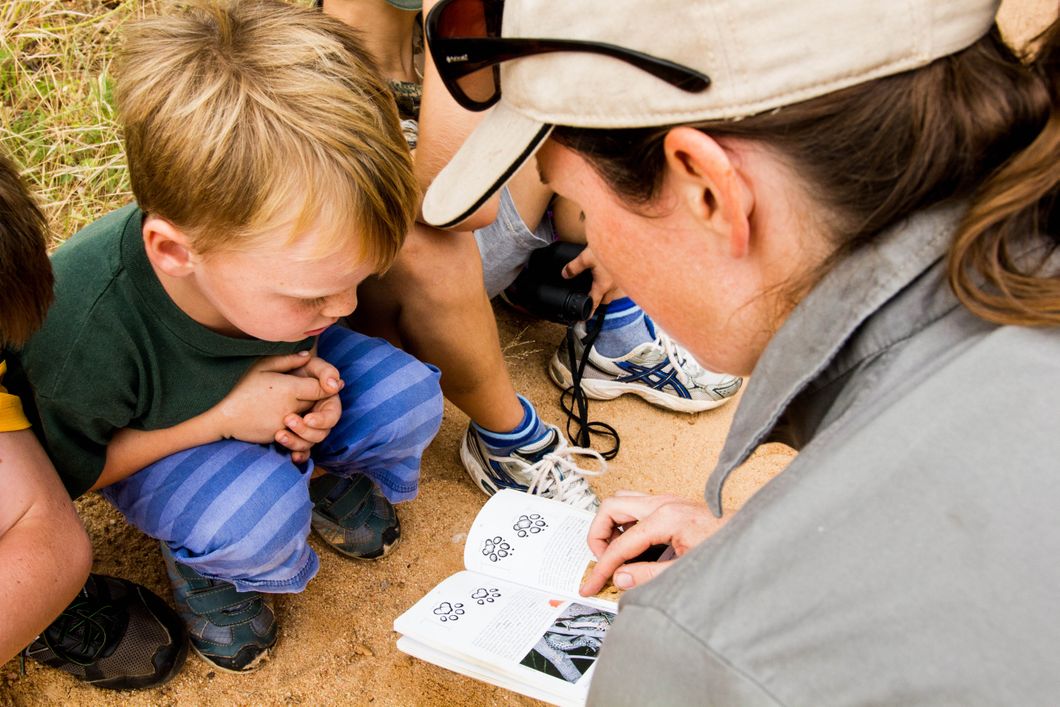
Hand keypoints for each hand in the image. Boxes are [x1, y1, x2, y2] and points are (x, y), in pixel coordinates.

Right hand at [211, 351, 337, 445]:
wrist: (216, 414)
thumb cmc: (236, 386)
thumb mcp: (261, 366)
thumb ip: (287, 360)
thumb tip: (308, 356)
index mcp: (289, 389)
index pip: (322, 389)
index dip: (326, 385)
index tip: (325, 382)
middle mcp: (291, 409)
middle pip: (317, 406)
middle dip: (318, 399)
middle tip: (314, 391)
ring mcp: (284, 425)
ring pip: (309, 422)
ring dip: (309, 415)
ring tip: (300, 405)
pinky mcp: (276, 437)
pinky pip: (296, 433)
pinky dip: (296, 427)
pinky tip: (288, 418)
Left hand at [276, 353, 343, 461]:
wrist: (275, 374)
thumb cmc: (296, 366)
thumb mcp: (312, 364)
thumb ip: (326, 372)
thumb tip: (336, 386)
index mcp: (328, 402)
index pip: (332, 416)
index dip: (322, 420)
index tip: (308, 418)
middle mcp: (320, 417)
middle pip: (321, 433)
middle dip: (305, 431)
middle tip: (288, 421)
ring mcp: (308, 428)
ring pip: (309, 444)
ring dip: (296, 442)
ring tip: (279, 434)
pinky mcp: (296, 436)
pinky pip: (301, 451)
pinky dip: (298, 456)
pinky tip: (292, 457)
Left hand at [561, 245, 621, 313]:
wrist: (627, 241)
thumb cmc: (609, 249)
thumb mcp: (586, 257)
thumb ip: (574, 267)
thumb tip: (565, 274)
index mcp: (603, 285)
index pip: (595, 303)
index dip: (589, 311)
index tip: (585, 318)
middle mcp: (614, 286)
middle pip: (606, 300)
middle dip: (599, 301)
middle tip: (592, 297)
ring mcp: (622, 280)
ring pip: (614, 292)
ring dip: (608, 291)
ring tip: (601, 285)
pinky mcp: (627, 273)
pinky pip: (620, 284)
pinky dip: (614, 282)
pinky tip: (611, 275)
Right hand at [579, 491, 727, 595]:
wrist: (753, 538)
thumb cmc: (726, 549)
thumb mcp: (686, 569)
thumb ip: (650, 576)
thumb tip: (621, 578)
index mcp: (666, 518)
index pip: (621, 544)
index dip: (602, 568)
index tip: (592, 584)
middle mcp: (663, 503)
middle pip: (610, 508)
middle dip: (598, 537)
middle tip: (602, 562)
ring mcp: (666, 501)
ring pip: (620, 502)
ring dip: (610, 526)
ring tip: (615, 554)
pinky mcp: (670, 505)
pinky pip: (635, 506)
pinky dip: (625, 524)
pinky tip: (634, 547)